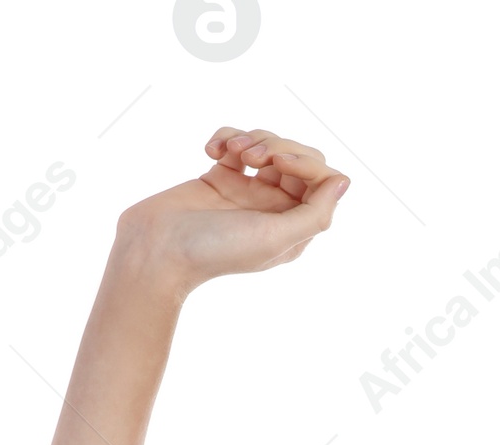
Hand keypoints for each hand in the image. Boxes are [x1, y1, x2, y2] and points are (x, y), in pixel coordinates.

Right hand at [115, 125, 349, 293]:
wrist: (156, 249)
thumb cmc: (215, 251)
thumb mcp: (275, 238)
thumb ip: (315, 214)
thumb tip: (343, 182)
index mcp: (293, 229)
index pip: (322, 181)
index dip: (306, 163)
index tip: (277, 164)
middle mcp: (274, 210)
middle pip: (297, 158)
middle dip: (278, 146)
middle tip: (253, 156)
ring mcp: (247, 192)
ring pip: (267, 145)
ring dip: (251, 138)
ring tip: (229, 151)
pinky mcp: (220, 177)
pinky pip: (236, 142)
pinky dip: (226, 137)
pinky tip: (211, 151)